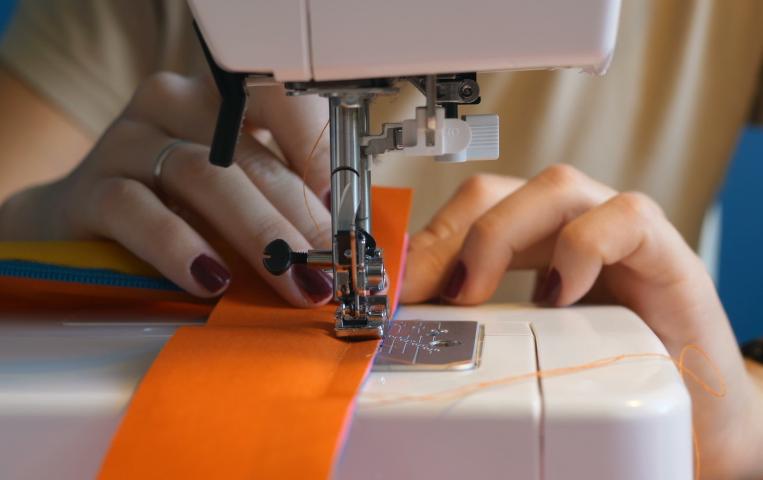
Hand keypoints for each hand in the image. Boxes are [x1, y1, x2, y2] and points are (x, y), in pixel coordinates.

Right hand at [0, 71, 333, 306]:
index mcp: (219, 96)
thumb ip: (281, 204)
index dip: (319, 152)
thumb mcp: (234, 195)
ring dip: (257, 235)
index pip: (280, 98)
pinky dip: (180, 247)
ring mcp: (128, 140)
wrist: (78, 225)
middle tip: (329, 267)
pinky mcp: (90, 187)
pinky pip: (139, 212)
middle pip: (248, 155)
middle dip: (298, 218)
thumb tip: (345, 242)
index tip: (347, 210)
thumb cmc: (174, 210)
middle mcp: (172, 103)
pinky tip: (211, 279)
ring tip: (291, 280)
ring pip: (203, 177)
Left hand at [404, 165, 762, 479]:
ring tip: (471, 293)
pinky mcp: (666, 255)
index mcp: (534, 246)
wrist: (693, 410)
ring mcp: (619, 233)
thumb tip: (406, 323)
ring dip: (497, 236)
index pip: (467, 213)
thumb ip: (479, 325)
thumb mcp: (526, 344)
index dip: (423, 242)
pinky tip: (559, 295)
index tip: (388, 288)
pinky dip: (582, 248)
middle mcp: (571, 227)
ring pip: (554, 187)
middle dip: (445, 236)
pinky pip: (623, 220)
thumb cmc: (606, 372)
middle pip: (497, 191)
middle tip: (415, 292)